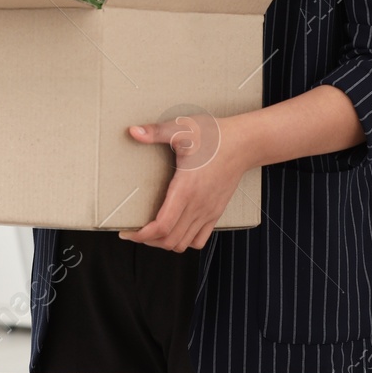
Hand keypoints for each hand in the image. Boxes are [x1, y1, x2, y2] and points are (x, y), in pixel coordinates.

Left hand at [118, 112, 250, 251]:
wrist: (244, 144)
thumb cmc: (214, 136)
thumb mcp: (183, 129)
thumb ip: (156, 132)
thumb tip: (133, 131)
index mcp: (186, 188)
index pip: (163, 225)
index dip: (142, 234)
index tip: (127, 232)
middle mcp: (198, 205)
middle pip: (170, 240)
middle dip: (148, 240)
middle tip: (133, 231)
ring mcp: (208, 211)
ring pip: (184, 243)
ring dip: (165, 243)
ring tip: (151, 233)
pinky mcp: (216, 212)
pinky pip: (200, 240)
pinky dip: (184, 241)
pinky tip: (174, 230)